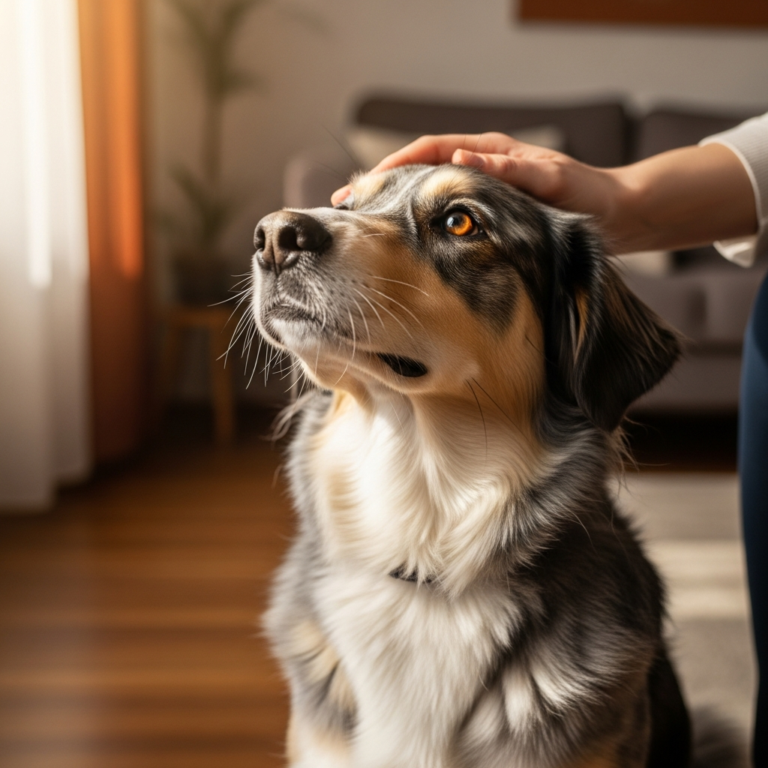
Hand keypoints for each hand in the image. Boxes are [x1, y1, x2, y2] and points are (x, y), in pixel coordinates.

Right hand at [331, 132, 756, 253]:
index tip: (363, 185)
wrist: (617, 216)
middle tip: (345, 206)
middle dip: (381, 185)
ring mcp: (481, 191)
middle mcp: (480, 167)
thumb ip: (509, 170)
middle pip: (419, 170)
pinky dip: (419, 224)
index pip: (429, 151)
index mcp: (489, 152)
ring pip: (427, 193)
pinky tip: (404, 243)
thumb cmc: (586, 196)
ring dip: (394, 206)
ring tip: (362, 225)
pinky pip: (444, 215)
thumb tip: (461, 160)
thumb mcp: (549, 179)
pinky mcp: (488, 214)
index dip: (393, 166)